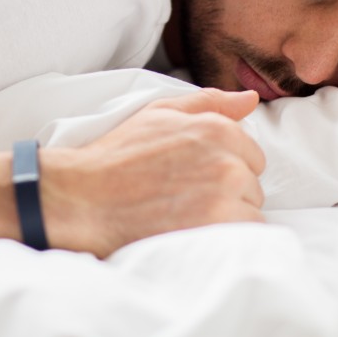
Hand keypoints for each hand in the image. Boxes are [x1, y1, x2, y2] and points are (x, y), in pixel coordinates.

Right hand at [41, 88, 264, 257]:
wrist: (86, 198)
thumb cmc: (118, 155)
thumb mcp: (160, 114)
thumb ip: (210, 103)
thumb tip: (251, 98)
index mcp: (217, 129)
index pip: (251, 155)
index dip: (224, 167)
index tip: (195, 176)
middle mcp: (227, 160)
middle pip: (252, 184)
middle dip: (227, 192)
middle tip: (185, 197)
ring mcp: (224, 195)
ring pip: (250, 212)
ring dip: (227, 217)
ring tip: (187, 216)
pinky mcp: (217, 228)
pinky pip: (245, 236)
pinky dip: (226, 238)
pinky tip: (194, 231)